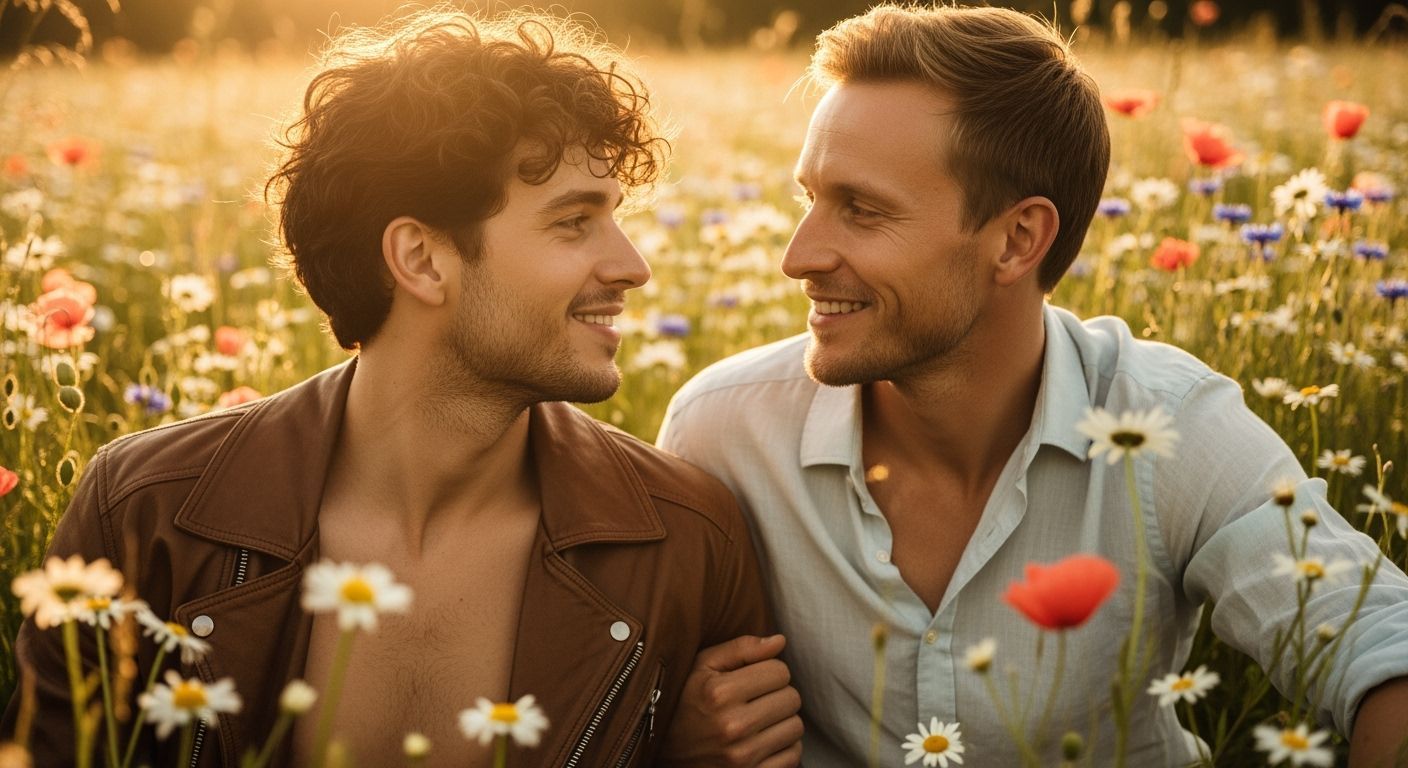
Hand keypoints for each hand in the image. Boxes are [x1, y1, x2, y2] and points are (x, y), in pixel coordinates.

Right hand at [658, 634, 803, 767]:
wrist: (665, 754)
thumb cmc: (685, 703)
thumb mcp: (702, 666)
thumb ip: (741, 648)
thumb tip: (780, 640)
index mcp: (720, 693)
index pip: (780, 671)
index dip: (769, 671)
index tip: (753, 680)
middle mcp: (732, 726)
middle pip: (791, 698)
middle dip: (778, 694)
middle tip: (757, 701)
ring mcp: (742, 756)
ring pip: (796, 727)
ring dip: (783, 721)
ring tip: (760, 721)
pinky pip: (793, 756)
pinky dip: (784, 747)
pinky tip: (763, 742)